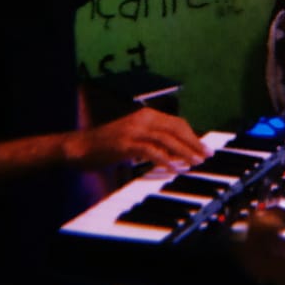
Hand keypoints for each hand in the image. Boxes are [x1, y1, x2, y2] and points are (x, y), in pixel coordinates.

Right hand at [71, 107, 206, 169]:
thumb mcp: (135, 138)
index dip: (192, 135)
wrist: (80, 147)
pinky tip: (173, 169)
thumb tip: (178, 152)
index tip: (203, 148)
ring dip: (183, 151)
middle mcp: (142, 119)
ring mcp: (134, 130)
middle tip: (205, 156)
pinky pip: (151, 151)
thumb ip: (154, 141)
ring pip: (167, 139)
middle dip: (193, 143)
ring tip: (194, 163)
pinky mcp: (126, 144)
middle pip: (176, 128)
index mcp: (146, 115)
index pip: (177, 123)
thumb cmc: (108, 145)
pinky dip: (165, 160)